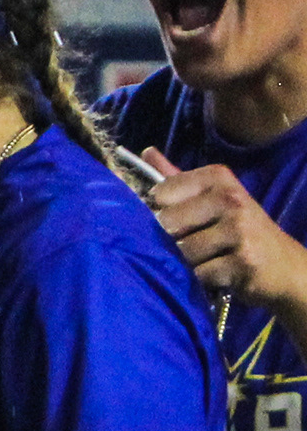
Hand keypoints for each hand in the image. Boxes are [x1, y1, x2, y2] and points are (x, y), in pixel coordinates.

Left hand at [143, 147, 306, 306]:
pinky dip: (202, 279)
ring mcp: (240, 229)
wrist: (285, 266)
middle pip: (166, 223)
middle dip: (173, 241)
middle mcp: (230, 198)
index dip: (160, 212)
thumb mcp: (212, 198)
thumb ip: (177, 178)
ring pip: (182, 251)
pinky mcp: (244, 261)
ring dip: (188, 263)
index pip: (160, 193)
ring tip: (209, 258)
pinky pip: (198, 274)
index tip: (181, 219)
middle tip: (197, 243)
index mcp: (218, 177)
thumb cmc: (240, 230)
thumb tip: (146, 152)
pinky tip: (219, 273)